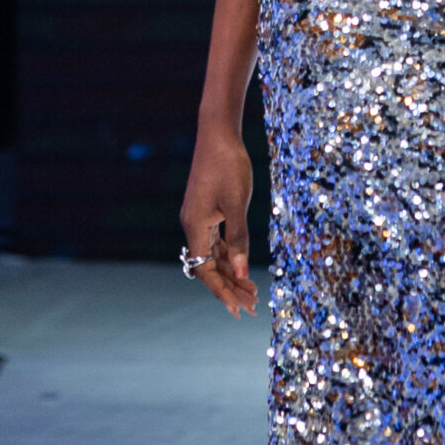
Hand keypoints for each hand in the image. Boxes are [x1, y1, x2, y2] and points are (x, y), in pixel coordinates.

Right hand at [180, 126, 257, 315]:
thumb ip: (239, 239)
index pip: (205, 271)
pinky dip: (229, 255)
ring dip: (231, 273)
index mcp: (195, 227)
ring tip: (252, 291)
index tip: (237, 309)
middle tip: (252, 305)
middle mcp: (192, 226)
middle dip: (229, 287)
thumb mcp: (237, 204)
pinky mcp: (207, 210)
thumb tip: (242, 272)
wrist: (219, 135)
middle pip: (209, 267)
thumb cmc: (229, 166)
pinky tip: (243, 265)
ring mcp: (199, 218)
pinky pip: (216, 242)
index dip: (222, 291)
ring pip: (213, 255)